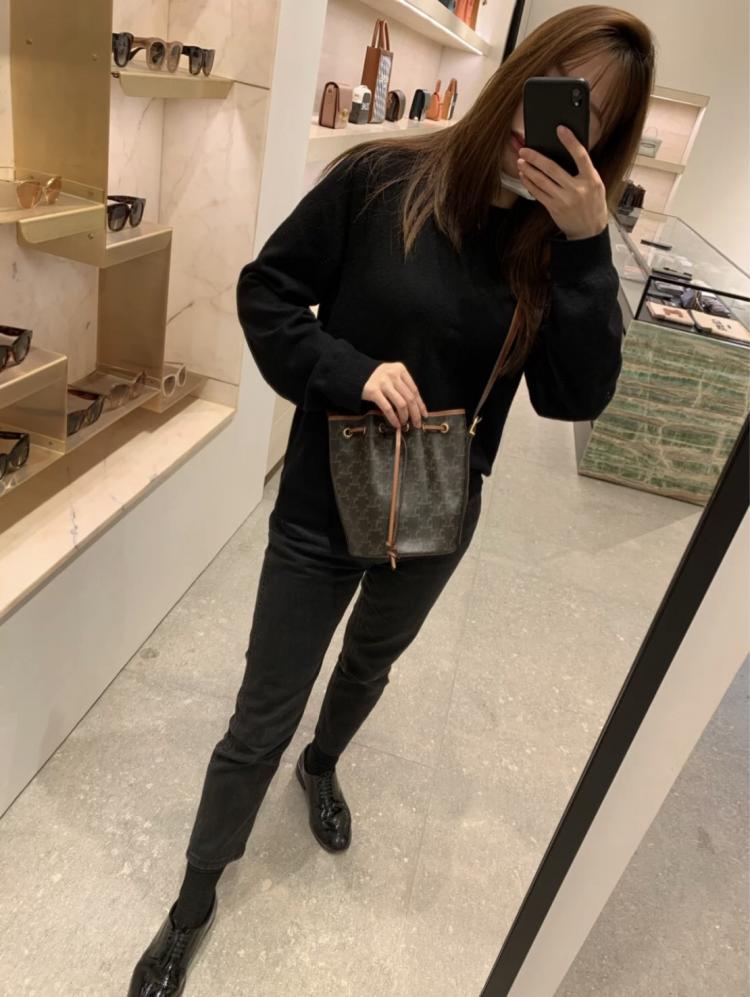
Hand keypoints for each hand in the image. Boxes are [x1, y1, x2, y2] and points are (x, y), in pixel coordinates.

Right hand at [362, 362, 427, 429]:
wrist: (354, 374)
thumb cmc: (377, 378)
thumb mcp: (391, 376)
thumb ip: (402, 386)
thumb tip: (416, 407)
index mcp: (400, 369)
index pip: (414, 390)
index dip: (420, 404)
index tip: (424, 415)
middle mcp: (392, 374)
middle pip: (409, 398)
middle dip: (415, 414)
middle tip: (417, 424)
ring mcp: (383, 382)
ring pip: (401, 404)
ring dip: (405, 417)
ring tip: (404, 423)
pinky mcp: (373, 391)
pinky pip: (388, 408)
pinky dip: (393, 418)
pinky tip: (396, 424)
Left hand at [516, 125, 608, 240]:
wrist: (589, 231)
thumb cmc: (593, 204)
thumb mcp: (596, 185)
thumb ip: (584, 170)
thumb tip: (566, 153)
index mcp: (591, 179)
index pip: (580, 156)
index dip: (570, 141)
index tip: (560, 129)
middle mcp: (577, 189)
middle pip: (552, 168)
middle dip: (536, 157)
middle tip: (525, 150)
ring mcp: (564, 199)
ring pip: (542, 181)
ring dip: (529, 169)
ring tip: (521, 161)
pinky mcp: (554, 208)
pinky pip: (538, 193)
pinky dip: (530, 183)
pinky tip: (524, 176)